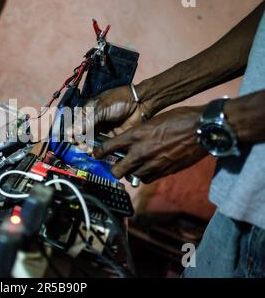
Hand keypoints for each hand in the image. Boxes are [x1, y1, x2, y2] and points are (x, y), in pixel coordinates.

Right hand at [67, 85, 151, 152]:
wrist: (140, 103)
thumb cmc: (119, 101)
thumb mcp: (101, 109)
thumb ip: (87, 122)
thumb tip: (71, 133)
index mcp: (88, 112)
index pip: (75, 124)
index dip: (72, 132)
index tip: (71, 139)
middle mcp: (93, 122)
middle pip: (82, 134)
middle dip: (79, 141)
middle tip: (80, 145)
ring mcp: (102, 131)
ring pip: (91, 142)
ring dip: (88, 147)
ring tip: (88, 150)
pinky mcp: (112, 139)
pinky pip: (103, 146)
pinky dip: (99, 150)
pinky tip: (96, 153)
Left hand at [93, 106, 207, 183]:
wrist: (202, 129)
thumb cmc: (179, 119)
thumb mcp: (153, 122)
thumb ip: (139, 134)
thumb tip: (131, 143)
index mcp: (136, 135)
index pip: (109, 147)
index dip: (99, 152)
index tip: (96, 154)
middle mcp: (141, 152)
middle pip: (117, 171)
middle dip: (114, 170)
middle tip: (116, 166)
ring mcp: (153, 164)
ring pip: (133, 177)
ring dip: (132, 172)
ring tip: (136, 166)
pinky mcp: (164, 171)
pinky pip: (148, 179)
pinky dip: (146, 175)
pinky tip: (149, 168)